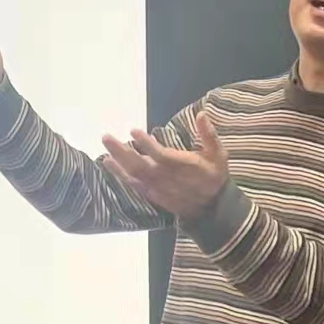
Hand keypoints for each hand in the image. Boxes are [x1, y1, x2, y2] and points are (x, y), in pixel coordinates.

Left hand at [101, 112, 228, 217]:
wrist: (211, 208)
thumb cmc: (214, 177)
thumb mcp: (218, 154)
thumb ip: (209, 135)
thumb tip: (201, 115)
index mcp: (182, 166)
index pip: (160, 154)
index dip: (146, 144)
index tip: (133, 131)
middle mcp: (165, 177)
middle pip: (139, 164)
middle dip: (121, 151)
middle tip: (106, 137)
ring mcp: (156, 187)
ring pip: (133, 174)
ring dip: (117, 160)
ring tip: (104, 145)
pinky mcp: (151, 193)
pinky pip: (133, 183)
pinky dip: (119, 174)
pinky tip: (108, 163)